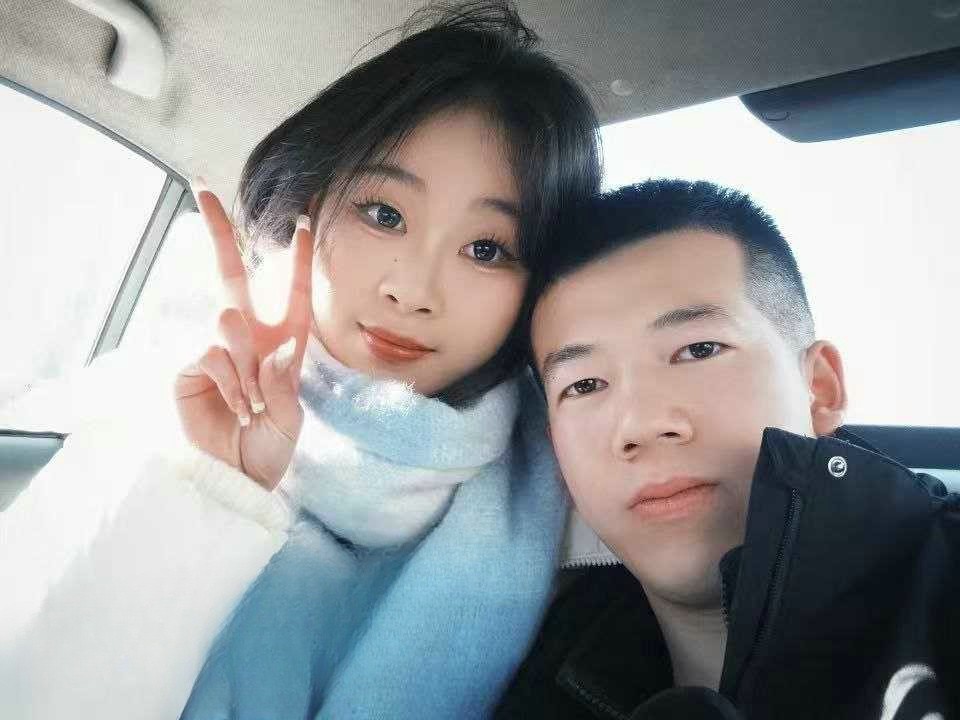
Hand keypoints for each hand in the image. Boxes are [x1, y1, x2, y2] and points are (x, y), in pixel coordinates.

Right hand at [174, 180, 313, 489]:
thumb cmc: (266, 449)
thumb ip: (286, 383)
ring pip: (228, 322)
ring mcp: (214, 348)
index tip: (304, 222)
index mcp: (280, 345)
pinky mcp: (187, 363)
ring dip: (247, 367)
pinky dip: (231, 383)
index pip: (290, 294)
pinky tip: (234, 408)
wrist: (234, 480)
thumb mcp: (291, 418)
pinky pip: (212, 353)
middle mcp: (245, 338)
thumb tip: (275, 347)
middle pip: (228, 273)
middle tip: (201, 186)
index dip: (296, 260)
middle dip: (216, 230)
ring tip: (252, 405)